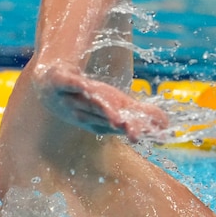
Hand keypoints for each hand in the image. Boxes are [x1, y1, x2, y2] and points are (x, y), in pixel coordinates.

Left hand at [33, 63, 168, 141]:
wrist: (48, 86)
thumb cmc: (85, 98)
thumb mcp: (114, 106)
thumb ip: (141, 115)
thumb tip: (167, 125)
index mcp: (100, 119)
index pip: (117, 125)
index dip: (132, 130)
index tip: (148, 136)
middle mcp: (85, 112)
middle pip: (105, 118)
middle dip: (118, 124)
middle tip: (134, 133)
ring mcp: (70, 98)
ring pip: (88, 103)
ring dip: (101, 109)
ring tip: (116, 116)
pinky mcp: (58, 80)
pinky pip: (68, 82)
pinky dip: (75, 84)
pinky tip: (85, 85)